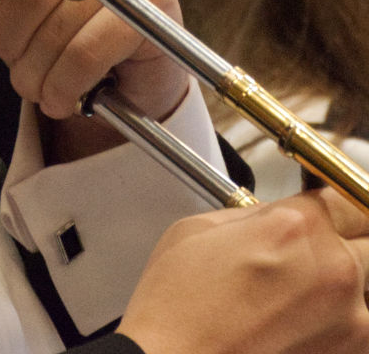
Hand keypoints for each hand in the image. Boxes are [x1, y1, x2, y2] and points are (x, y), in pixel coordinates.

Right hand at [118, 188, 368, 353]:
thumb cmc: (178, 310)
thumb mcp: (199, 229)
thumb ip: (254, 215)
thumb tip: (278, 215)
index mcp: (297, 228)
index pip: (343, 197)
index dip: (330, 204)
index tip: (324, 210)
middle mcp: (334, 272)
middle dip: (351, 240)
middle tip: (319, 252)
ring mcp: (350, 324)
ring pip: (367, 291)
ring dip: (346, 288)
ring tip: (303, 297)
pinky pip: (359, 329)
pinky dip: (337, 323)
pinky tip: (299, 325)